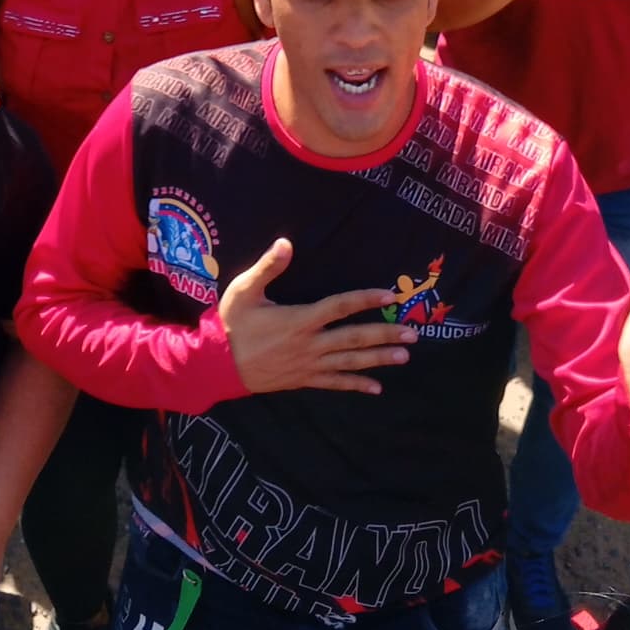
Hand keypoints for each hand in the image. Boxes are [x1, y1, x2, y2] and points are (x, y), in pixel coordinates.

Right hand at [217, 238, 406, 393]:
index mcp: (300, 319)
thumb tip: (287, 242)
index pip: (340, 306)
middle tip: (412, 334)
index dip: (366, 299)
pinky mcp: (303, 379)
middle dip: (384, 334)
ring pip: (350, 362)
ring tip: (403, 357)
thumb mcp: (246, 289)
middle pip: (354, 338)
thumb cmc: (232, 323)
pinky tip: (376, 387)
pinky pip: (334, 383)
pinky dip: (355, 385)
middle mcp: (309, 344)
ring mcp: (308, 364)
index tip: (390, 296)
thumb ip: (269, 266)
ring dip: (378, 359)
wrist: (216, 364)